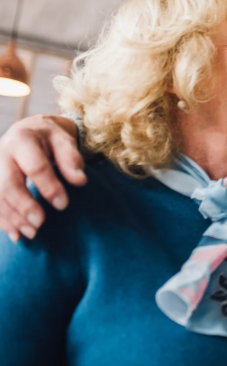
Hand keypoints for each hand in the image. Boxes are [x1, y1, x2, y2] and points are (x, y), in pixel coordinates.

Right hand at [0, 115, 84, 241]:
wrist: (27, 130)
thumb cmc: (50, 138)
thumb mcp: (64, 140)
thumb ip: (71, 159)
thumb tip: (80, 181)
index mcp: (23, 140)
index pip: (35, 167)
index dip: (49, 187)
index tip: (63, 205)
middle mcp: (2, 154)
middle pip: (8, 184)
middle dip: (24, 206)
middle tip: (40, 224)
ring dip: (12, 217)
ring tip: (32, 233)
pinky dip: (3, 221)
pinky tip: (16, 235)